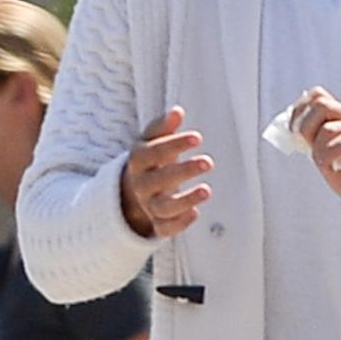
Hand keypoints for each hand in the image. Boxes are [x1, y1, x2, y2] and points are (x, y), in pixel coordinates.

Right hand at [119, 106, 213, 238]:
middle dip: (183, 171)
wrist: (132, 192)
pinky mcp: (157, 223)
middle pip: (157, 180)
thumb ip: (162, 127)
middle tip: (208, 162)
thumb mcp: (151, 141)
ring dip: (185, 200)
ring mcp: (148, 206)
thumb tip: (177, 111)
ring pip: (163, 207)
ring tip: (207, 190)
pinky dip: (179, 224)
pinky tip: (195, 213)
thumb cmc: (150, 161)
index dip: (174, 145)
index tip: (197, 138)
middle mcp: (141, 185)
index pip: (152, 152)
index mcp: (138, 161)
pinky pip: (164, 229)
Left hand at [293, 88, 340, 214]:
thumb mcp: (327, 158)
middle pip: (321, 104)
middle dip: (304, 126)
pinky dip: (331, 154)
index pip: (318, 95)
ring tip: (321, 163)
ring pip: (330, 127)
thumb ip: (312, 143)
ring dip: (317, 148)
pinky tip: (331, 167)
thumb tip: (291, 132)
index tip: (293, 133)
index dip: (299, 110)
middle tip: (305, 147)